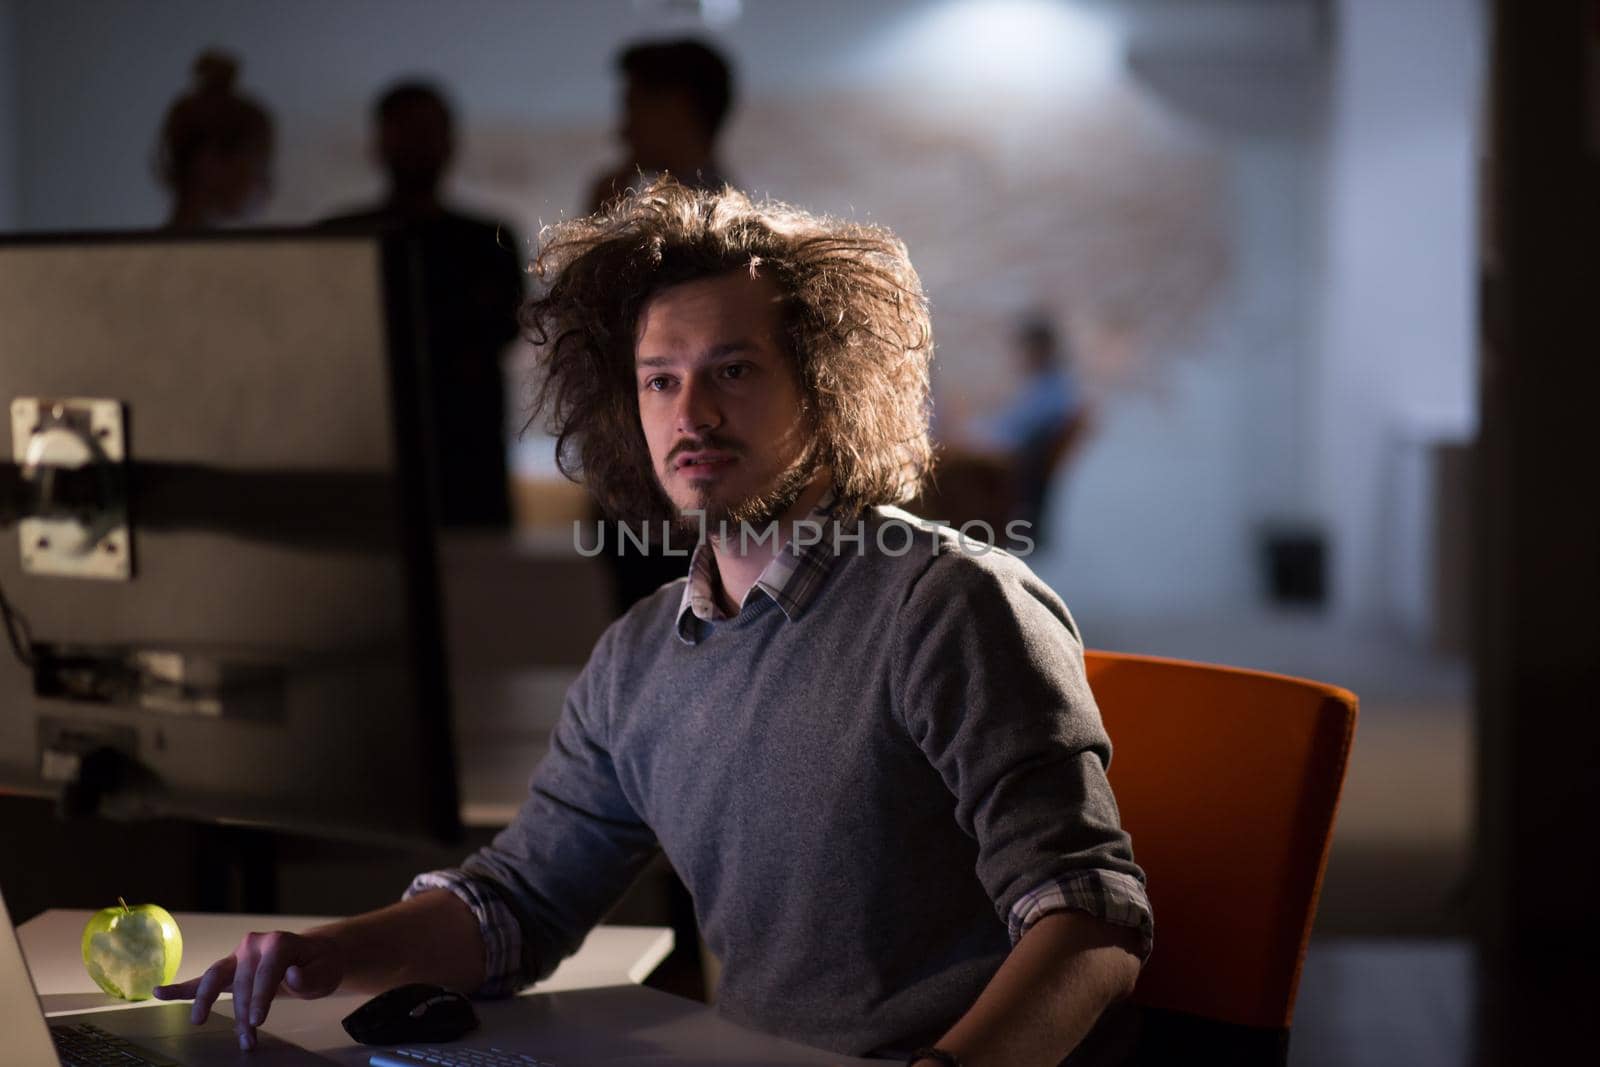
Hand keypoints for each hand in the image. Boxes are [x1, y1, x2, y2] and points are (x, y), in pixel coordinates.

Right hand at [153, 930, 343, 1050]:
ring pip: (215, 977)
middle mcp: (253, 945)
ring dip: (207, 1002)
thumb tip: (289, 976)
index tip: (257, 1021)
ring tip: (198, 1021)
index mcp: (278, 943)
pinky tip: (159, 992)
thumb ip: (309, 976)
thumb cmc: (319, 964)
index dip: (260, 998)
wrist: (313, 956)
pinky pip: (202, 978)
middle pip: (242, 983)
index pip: (265, 973)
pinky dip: (181, 987)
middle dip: (243, 1013)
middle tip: (248, 1040)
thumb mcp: (325, 971)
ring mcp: (238, 956)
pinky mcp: (229, 968)